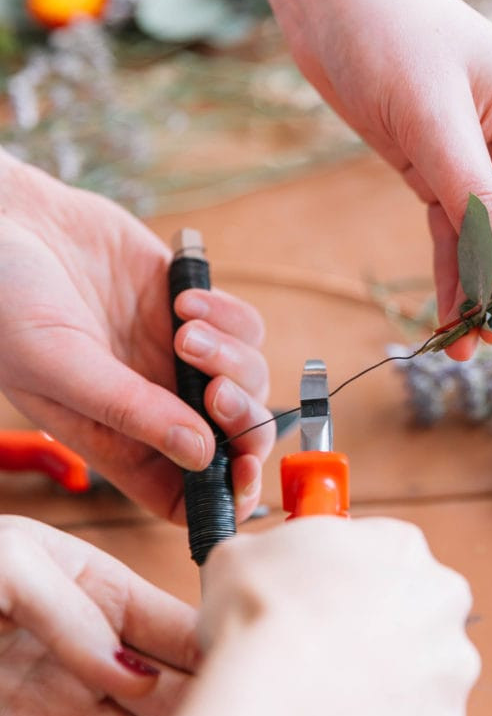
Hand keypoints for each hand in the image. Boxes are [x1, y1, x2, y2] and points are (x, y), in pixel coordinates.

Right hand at [0, 151, 273, 519]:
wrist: (10, 220)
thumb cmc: (7, 300)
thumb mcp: (57, 363)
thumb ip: (126, 410)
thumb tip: (201, 456)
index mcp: (113, 438)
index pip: (182, 493)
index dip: (221, 494)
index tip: (240, 471)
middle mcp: (152, 401)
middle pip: (231, 437)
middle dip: (240, 422)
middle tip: (216, 392)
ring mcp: (175, 354)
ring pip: (245, 378)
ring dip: (232, 360)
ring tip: (186, 330)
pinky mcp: (191, 306)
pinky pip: (243, 326)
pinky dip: (229, 315)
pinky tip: (185, 297)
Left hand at [0, 515, 197, 715]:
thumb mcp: (11, 563)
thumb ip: (71, 608)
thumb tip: (130, 666)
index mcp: (96, 594)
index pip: (169, 625)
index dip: (211, 647)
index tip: (249, 671)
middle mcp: (86, 656)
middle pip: (162, 692)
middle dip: (200, 708)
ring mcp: (56, 710)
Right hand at [175, 517, 478, 715]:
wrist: (278, 706)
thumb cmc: (263, 618)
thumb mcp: (244, 554)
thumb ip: (269, 554)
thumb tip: (256, 568)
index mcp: (400, 543)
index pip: (380, 549)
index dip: (344, 573)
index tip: (319, 590)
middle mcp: (439, 597)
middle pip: (411, 606)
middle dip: (376, 624)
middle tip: (324, 643)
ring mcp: (449, 663)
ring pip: (418, 668)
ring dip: (385, 677)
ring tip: (329, 690)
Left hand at [286, 0, 491, 358]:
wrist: (329, 0)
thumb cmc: (390, 33)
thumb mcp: (436, 119)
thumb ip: (478, 198)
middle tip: (491, 332)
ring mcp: (482, 164)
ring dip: (486, 296)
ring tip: (461, 347)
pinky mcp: (438, 175)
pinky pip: (455, 237)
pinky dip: (452, 278)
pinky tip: (443, 321)